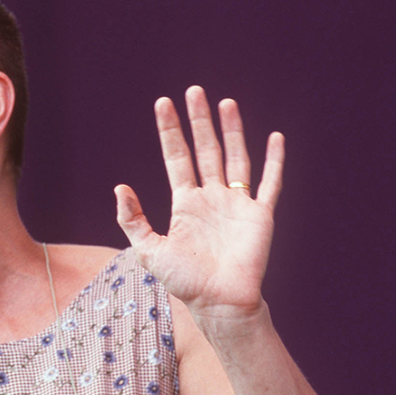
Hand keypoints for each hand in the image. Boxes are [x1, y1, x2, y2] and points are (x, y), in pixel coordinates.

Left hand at [115, 86, 283, 320]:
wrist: (219, 303)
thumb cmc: (184, 281)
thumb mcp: (149, 251)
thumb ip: (133, 220)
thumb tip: (120, 187)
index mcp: (185, 203)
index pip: (176, 157)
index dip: (170, 131)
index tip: (163, 103)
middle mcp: (211, 198)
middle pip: (205, 149)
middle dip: (199, 121)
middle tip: (194, 91)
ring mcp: (236, 204)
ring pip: (235, 158)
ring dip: (232, 131)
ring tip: (225, 103)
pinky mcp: (260, 216)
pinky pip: (270, 184)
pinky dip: (274, 161)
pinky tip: (275, 138)